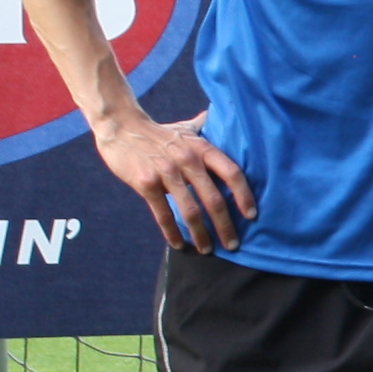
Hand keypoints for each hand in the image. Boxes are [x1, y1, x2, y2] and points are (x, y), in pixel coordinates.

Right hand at [95, 108, 257, 250]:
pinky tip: (179, 245)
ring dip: (201, 235)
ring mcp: (166, 172)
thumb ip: (209, 130)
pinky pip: (163, 214)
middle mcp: (187, 160)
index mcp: (202, 148)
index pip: (231, 172)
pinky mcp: (146, 183)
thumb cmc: (160, 133)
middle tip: (232, 245)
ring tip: (206, 250)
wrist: (121, 127)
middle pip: (213, 199)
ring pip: (190, 211)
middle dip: (225, 226)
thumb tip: (227, 121)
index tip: (251, 215)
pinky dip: (172, 233)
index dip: (244, 195)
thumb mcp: (188, 128)